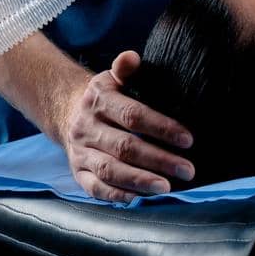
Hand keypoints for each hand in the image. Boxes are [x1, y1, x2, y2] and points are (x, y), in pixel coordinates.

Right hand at [60, 50, 194, 203]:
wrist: (67, 113)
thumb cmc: (104, 97)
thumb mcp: (112, 77)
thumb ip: (125, 68)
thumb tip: (132, 57)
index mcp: (99, 100)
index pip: (133, 115)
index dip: (161, 127)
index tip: (188, 139)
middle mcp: (87, 127)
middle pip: (125, 147)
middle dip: (159, 159)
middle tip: (188, 169)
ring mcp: (80, 152)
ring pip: (110, 170)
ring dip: (140, 180)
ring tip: (167, 187)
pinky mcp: (78, 173)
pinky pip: (96, 188)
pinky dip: (117, 195)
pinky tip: (139, 198)